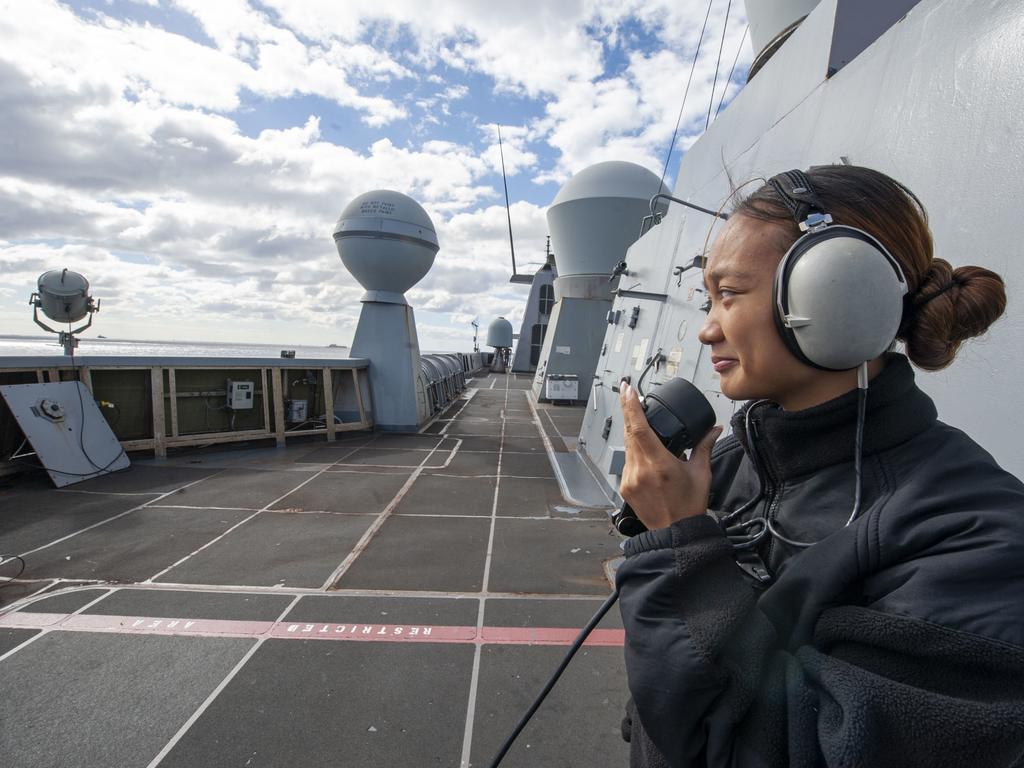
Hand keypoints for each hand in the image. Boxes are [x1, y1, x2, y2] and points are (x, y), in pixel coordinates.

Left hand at [618, 380, 722, 529]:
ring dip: (633, 434)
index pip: (639, 428)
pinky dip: (635, 453)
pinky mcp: (625, 487)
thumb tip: (714, 429)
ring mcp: (629, 479)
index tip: (628, 389)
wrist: (676, 534)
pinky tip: (646, 455)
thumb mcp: (701, 473)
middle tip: (631, 395)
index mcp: (659, 464)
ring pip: (627, 447)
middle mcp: (640, 470)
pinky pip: (627, 462)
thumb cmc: (690, 506)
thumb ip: (704, 447)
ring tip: (645, 427)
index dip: (631, 406)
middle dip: (630, 413)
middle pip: (629, 433)